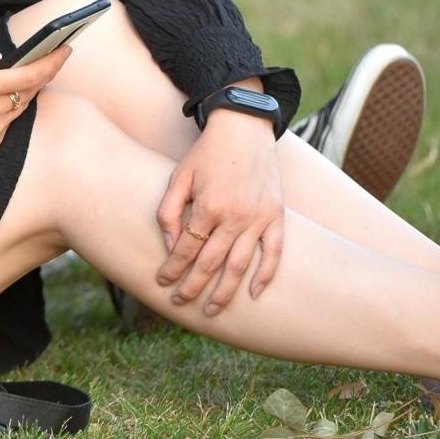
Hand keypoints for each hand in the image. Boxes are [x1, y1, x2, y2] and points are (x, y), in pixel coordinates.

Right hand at [0, 38, 69, 161]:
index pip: (27, 75)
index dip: (51, 62)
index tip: (65, 49)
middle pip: (31, 90)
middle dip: (46, 71)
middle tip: (57, 55)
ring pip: (23, 105)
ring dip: (32, 87)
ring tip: (37, 69)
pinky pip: (12, 118)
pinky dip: (16, 103)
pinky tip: (13, 91)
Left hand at [155, 110, 282, 312]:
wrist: (244, 128)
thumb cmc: (206, 153)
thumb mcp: (179, 177)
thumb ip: (169, 211)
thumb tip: (170, 246)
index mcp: (208, 206)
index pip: (187, 249)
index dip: (173, 268)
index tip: (162, 282)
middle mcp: (235, 216)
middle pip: (211, 263)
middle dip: (193, 287)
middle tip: (180, 303)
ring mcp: (259, 218)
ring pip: (240, 266)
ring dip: (225, 292)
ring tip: (212, 310)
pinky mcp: (277, 216)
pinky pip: (273, 253)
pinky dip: (265, 276)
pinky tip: (254, 294)